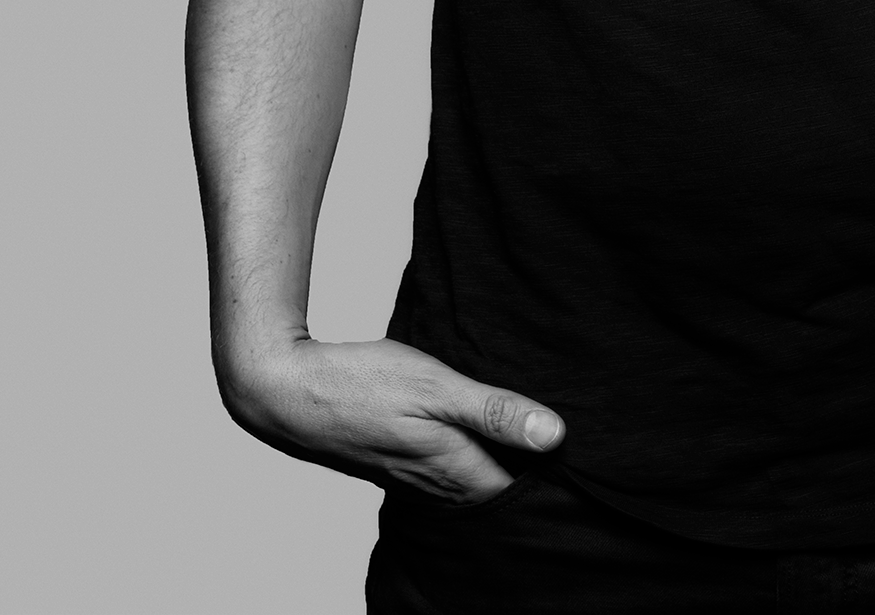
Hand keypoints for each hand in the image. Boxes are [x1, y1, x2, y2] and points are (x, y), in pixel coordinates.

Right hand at [219, 335, 565, 502]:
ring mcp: (417, 477)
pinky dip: (473, 450)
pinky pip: (451, 467)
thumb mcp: (438, 387)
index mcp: (457, 473)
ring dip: (503, 456)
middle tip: (566, 431)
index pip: (524, 489)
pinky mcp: (401, 462)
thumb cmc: (364, 384)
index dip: (555, 470)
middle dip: (533, 466)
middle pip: (502, 488)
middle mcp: (440, 486)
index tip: (584, 444)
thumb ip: (495, 412)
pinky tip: (481, 425)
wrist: (289, 393)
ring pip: (477, 477)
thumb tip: (556, 436)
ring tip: (533, 425)